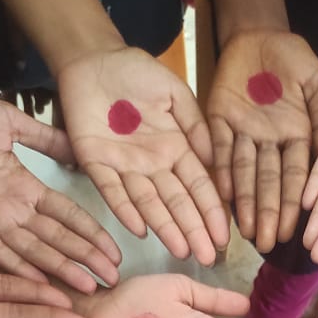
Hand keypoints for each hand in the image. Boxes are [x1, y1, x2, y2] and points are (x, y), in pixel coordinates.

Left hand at [0, 87, 120, 288]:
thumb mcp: (8, 122)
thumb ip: (44, 138)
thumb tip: (81, 149)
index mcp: (23, 185)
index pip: (66, 214)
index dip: (90, 233)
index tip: (115, 252)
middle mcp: (10, 208)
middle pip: (56, 238)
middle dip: (84, 259)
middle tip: (111, 281)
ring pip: (32, 250)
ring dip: (59, 270)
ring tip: (85, 289)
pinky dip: (18, 268)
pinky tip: (40, 283)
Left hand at [57, 47, 228, 264]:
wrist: (93, 60)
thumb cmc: (136, 73)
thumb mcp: (175, 93)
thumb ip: (196, 124)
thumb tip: (214, 160)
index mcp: (175, 149)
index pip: (198, 186)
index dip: (212, 211)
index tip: (224, 237)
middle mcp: (153, 165)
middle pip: (177, 203)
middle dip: (193, 230)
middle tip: (208, 258)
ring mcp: (124, 167)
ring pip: (149, 204)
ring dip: (165, 228)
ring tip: (182, 251)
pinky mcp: (95, 163)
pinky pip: (112, 191)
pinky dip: (125, 210)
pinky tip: (140, 229)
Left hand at [207, 30, 317, 251]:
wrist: (258, 32)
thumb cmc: (293, 57)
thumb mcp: (317, 83)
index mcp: (296, 137)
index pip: (295, 178)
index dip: (292, 205)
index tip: (292, 232)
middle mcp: (268, 143)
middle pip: (268, 184)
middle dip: (267, 214)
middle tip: (265, 243)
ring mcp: (242, 134)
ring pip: (244, 173)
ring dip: (244, 203)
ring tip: (244, 230)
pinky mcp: (216, 122)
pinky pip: (220, 149)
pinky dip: (222, 170)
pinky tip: (224, 194)